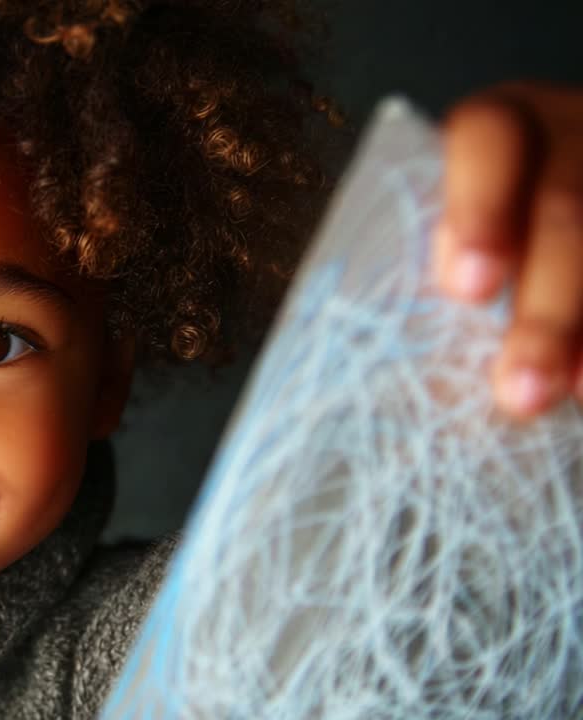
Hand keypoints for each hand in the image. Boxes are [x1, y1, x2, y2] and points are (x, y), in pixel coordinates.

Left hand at [433, 82, 582, 419]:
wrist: (569, 219)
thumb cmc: (487, 241)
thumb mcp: (466, 235)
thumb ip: (446, 269)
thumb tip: (392, 363)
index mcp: (504, 129)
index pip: (490, 138)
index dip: (481, 206)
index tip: (470, 288)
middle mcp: (577, 136)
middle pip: (568, 206)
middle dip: (546, 308)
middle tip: (519, 391)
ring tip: (569, 395)